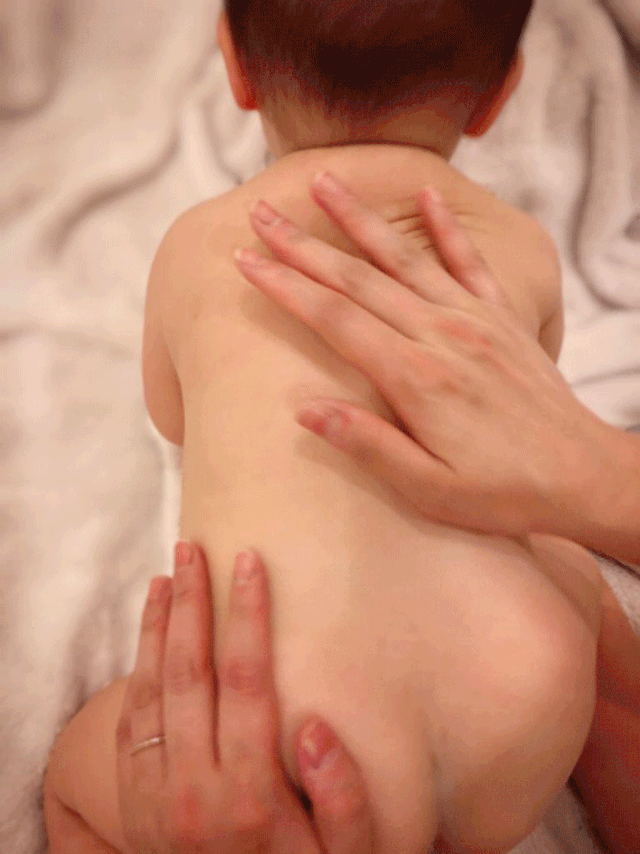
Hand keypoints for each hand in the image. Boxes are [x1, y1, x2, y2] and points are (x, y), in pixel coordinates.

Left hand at [116, 543, 373, 852]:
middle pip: (189, 672)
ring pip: (149, 690)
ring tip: (166, 575)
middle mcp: (193, 789)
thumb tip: (316, 725)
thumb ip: (342, 798)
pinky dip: (134, 669)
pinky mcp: (134, 804)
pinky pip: (128, 723)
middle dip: (192, 602)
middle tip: (193, 548)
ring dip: (156, 626)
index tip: (248, 562)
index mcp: (250, 795)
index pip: (247, 679)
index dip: (247, 615)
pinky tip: (146, 634)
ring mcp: (155, 797)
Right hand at [234, 172, 621, 543]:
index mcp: (414, 378)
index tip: (246, 262)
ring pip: (405, 257)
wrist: (581, 475)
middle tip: (263, 212)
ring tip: (327, 180)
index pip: (334, 320)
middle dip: (304, 244)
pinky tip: (426, 192)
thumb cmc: (502, 492)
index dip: (285, 288)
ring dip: (361, 218)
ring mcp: (474, 320)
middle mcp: (441, 336)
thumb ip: (367, 445)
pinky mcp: (502, 318)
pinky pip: (470, 260)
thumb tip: (304, 409)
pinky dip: (446, 225)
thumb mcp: (429, 489)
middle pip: (358, 279)